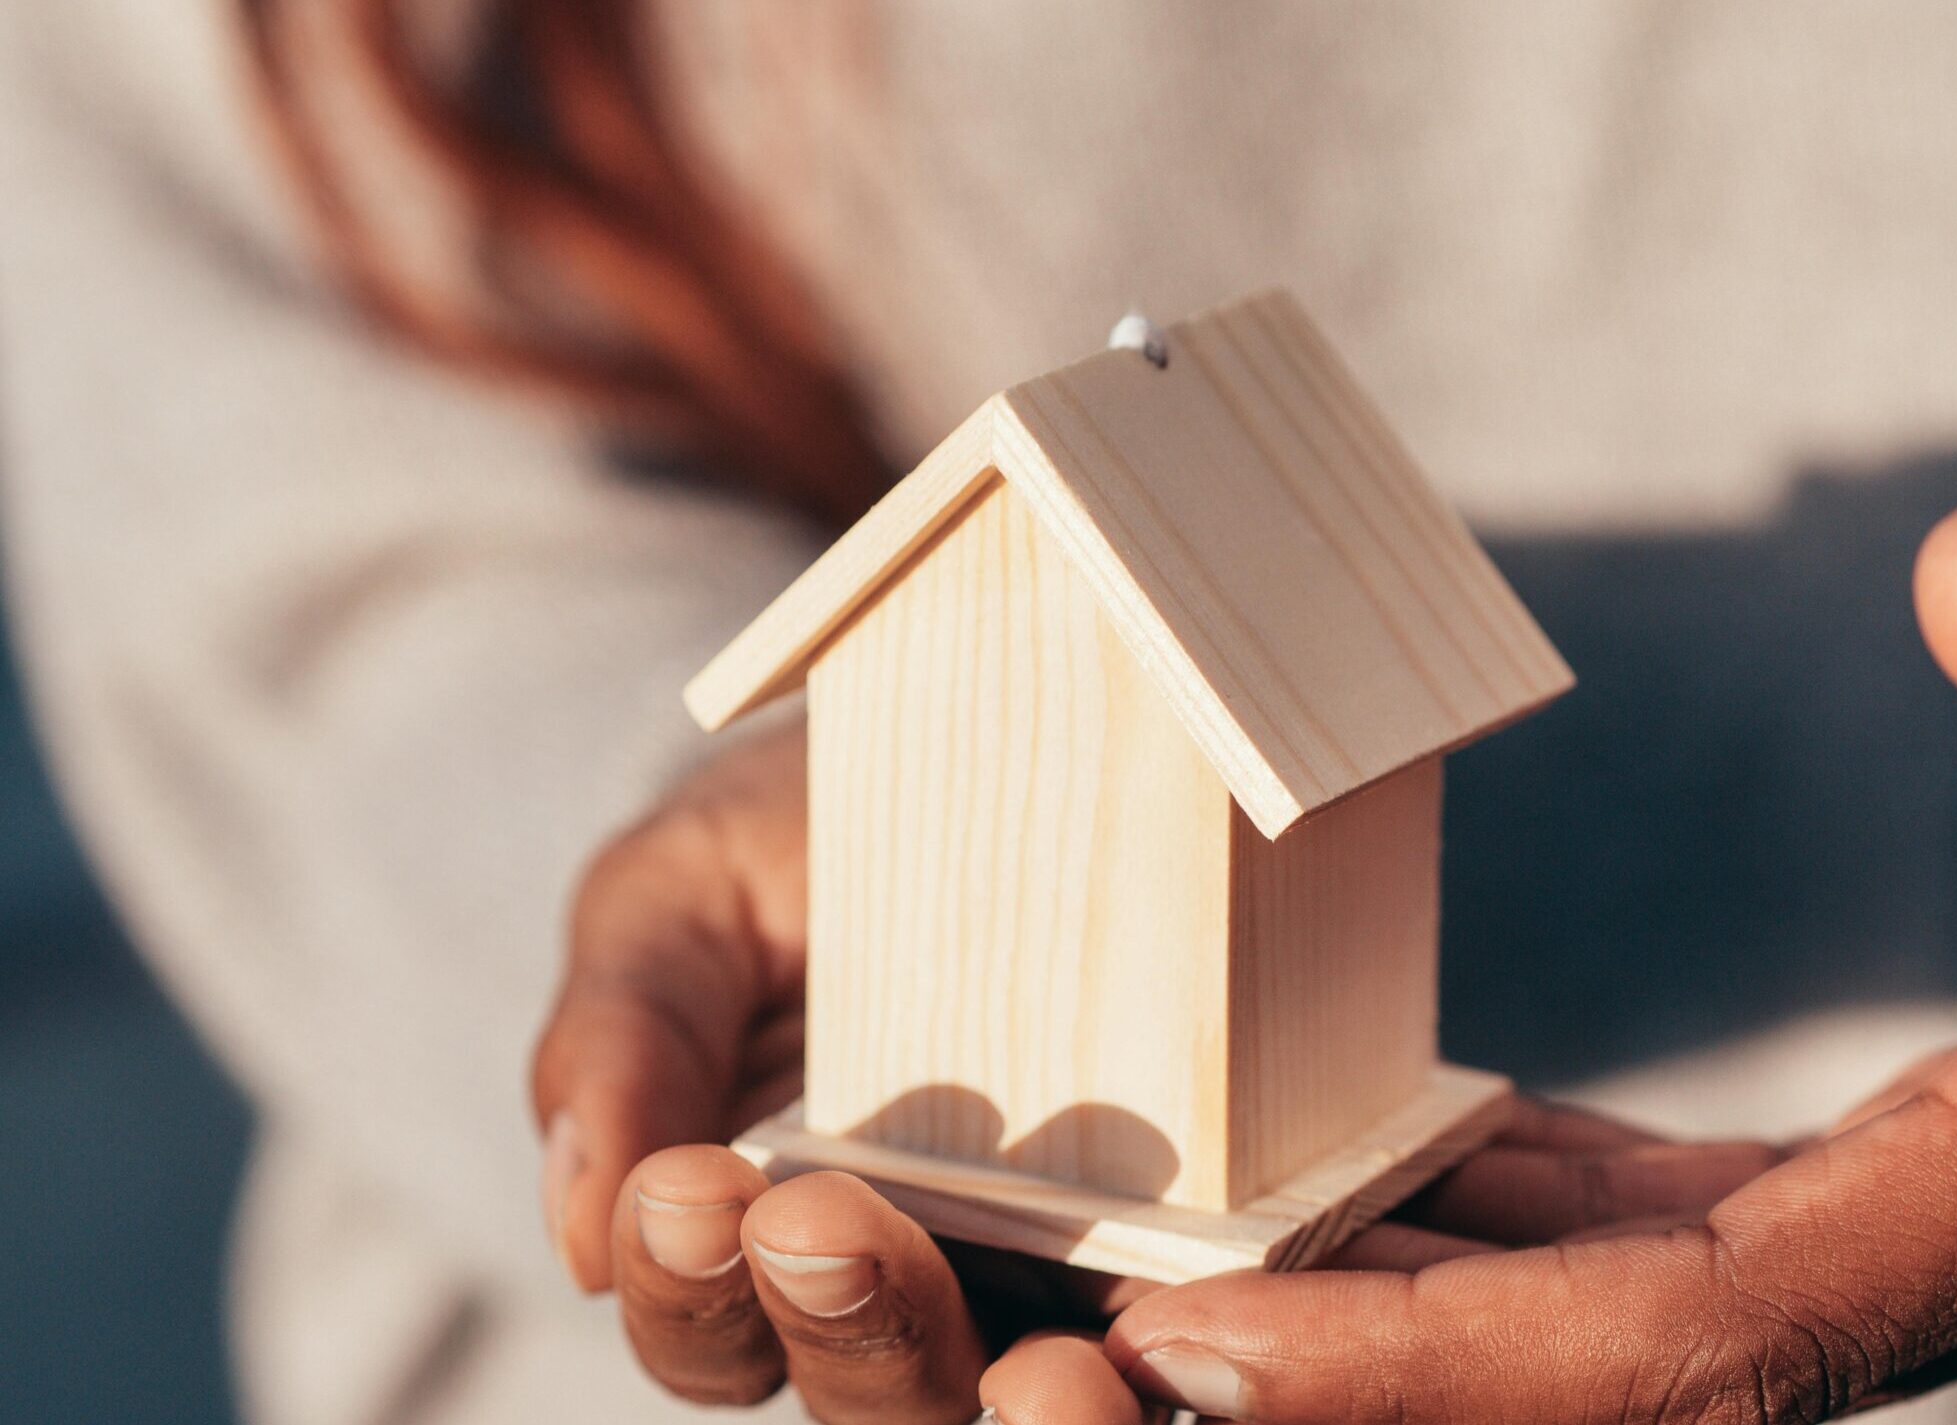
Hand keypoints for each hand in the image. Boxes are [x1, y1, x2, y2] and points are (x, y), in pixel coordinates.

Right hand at [530, 720, 1782, 1421]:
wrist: (1008, 724)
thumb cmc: (814, 825)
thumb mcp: (692, 890)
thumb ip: (624, 1034)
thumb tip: (579, 1227)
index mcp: (774, 1234)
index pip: (711, 1319)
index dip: (692, 1280)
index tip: (696, 1188)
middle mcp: (925, 1285)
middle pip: (873, 1386)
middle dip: (849, 1330)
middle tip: (826, 1233)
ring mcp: (1075, 1271)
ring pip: (1034, 1394)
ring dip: (1034, 1406)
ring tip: (1058, 1374)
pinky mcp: (1219, 1239)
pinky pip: (1218, 1323)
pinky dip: (1222, 1338)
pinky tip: (1238, 1313)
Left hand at [1097, 322, 1956, 1421]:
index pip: (1769, 1311)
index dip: (1478, 1360)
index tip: (1222, 1346)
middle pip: (1711, 1370)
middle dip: (1421, 1379)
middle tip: (1144, 1343)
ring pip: (1735, 1318)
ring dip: (1489, 1315)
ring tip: (1249, 1266)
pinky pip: (1789, 1228)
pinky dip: (1599, 1226)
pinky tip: (1457, 1169)